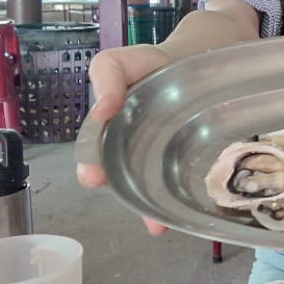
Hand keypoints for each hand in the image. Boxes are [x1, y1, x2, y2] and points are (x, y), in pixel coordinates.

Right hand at [76, 43, 172, 235]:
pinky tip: (184, 213)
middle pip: (124, 180)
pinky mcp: (188, 160)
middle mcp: (132, 152)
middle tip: (129, 200)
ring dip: (151, 208)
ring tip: (156, 224)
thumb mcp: (117, 63)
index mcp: (110, 132)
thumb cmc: (147, 65)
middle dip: (124, 193)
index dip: (92, 167)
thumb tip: (100, 112)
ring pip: (152, 189)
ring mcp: (161, 158)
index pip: (95, 156)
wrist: (191, 60)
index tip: (93, 175)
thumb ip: (106, 78)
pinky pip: (182, 183)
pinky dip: (181, 200)